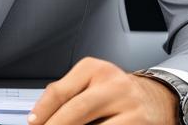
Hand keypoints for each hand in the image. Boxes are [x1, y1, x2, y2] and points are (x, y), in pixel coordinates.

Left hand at [28, 57, 178, 124]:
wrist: (156, 99)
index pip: (60, 92)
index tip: (32, 124)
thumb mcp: (92, 83)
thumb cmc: (115, 93)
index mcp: (95, 69)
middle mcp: (113, 84)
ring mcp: (129, 107)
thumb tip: (40, 118)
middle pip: (75, 111)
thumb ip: (68, 95)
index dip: (42, 112)